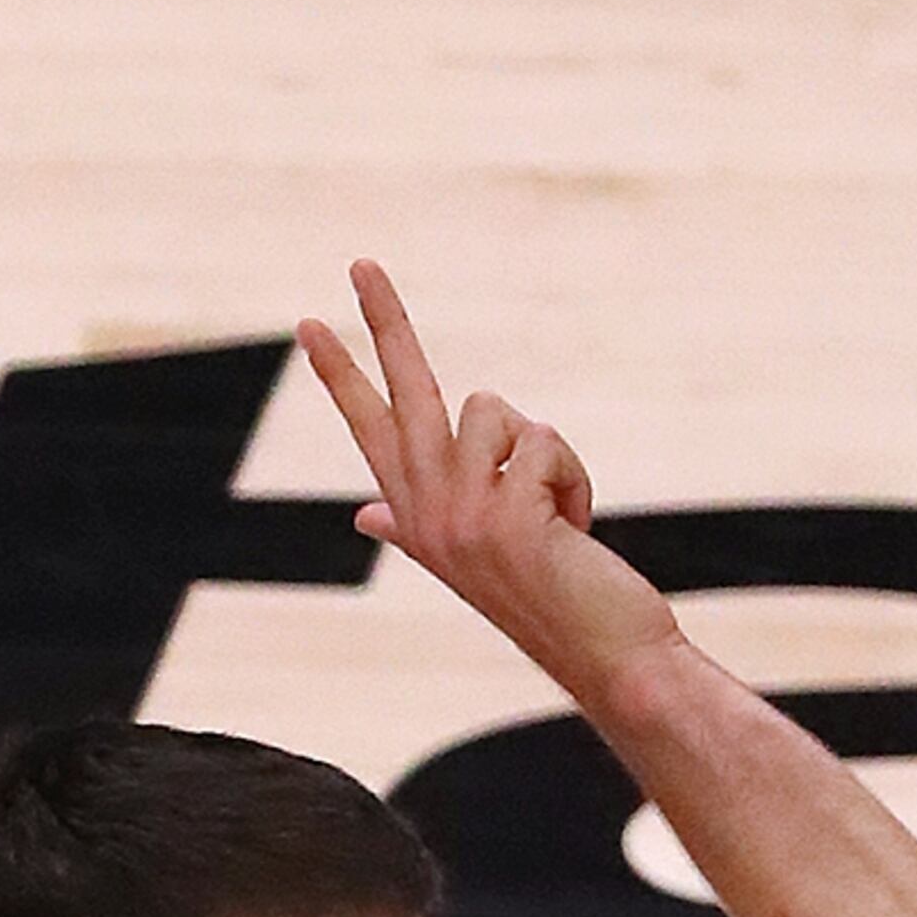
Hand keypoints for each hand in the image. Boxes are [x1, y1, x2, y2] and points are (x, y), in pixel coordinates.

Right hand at [299, 260, 682, 701]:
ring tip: (555, 516)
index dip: (342, 374)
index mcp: (419, 518)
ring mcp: (461, 517)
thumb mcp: (480, 555)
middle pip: (406, 395)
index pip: (371, 429)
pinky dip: (573, 479)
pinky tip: (573, 531)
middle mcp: (429, 516)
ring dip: (544, 456)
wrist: (607, 656)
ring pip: (498, 415)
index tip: (309, 322)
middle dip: (385, 323)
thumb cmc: (554, 599)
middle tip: (362, 261)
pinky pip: (543, 444)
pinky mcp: (502, 517)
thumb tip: (367, 514)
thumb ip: (417, 526)